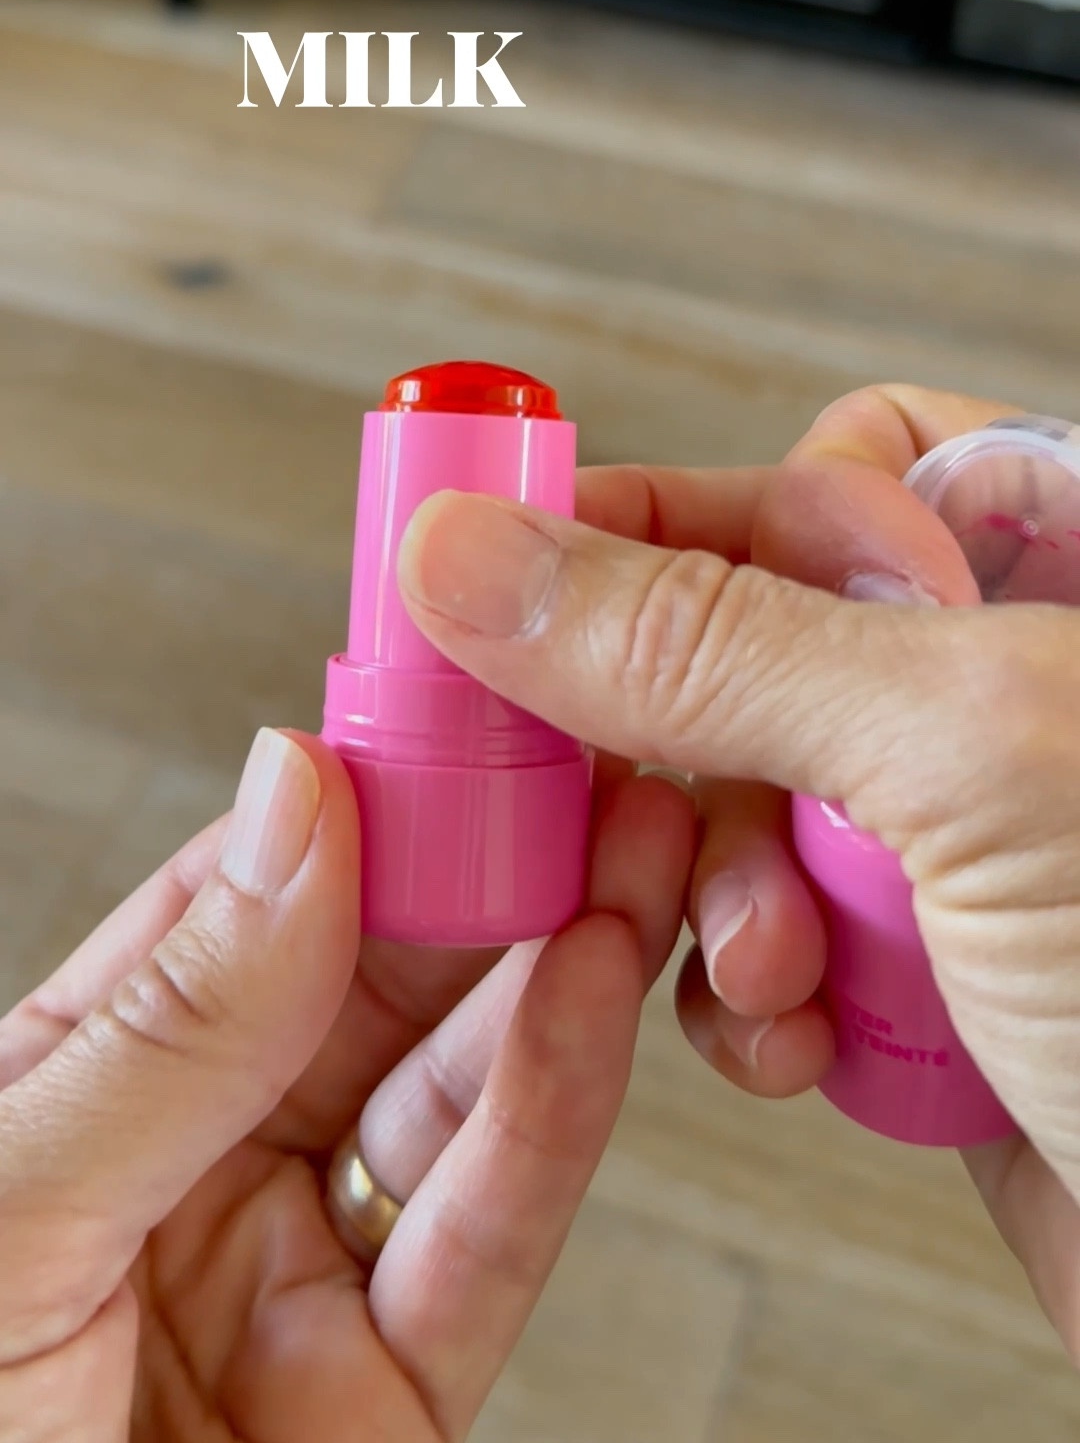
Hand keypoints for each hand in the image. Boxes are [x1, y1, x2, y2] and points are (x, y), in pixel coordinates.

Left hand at [0, 729, 693, 1440]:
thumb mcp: (11, 1213)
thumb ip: (172, 1018)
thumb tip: (290, 802)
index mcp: (81, 1090)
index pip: (242, 903)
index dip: (356, 799)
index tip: (455, 707)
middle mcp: (198, 1169)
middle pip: (374, 983)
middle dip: (487, 867)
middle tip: (584, 759)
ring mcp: (297, 1278)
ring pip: (455, 1095)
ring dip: (553, 966)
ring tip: (632, 849)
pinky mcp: (388, 1404)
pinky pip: (484, 1240)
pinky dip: (552, 1114)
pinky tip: (594, 997)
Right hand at [394, 396, 1079, 1357]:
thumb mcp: (965, 751)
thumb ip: (707, 640)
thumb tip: (479, 556)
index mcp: (1067, 563)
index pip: (822, 472)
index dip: (663, 515)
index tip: (508, 572)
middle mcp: (1013, 690)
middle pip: (748, 646)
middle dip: (684, 749)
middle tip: (629, 799)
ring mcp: (966, 837)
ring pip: (738, 809)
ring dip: (720, 896)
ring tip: (776, 961)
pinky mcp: (927, 973)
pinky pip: (766, 946)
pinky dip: (757, 1000)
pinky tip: (799, 1038)